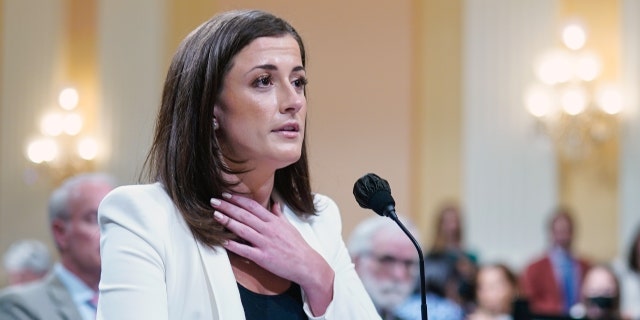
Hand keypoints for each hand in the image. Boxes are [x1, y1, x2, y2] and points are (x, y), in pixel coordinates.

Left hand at [210, 193, 332, 290]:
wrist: (307, 264)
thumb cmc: (298, 245)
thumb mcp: (289, 227)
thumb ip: (279, 215)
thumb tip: (275, 204)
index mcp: (274, 221)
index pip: (253, 206)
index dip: (239, 200)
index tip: (227, 194)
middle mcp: (268, 229)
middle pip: (245, 215)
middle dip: (228, 207)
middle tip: (214, 200)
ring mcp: (265, 243)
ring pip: (243, 229)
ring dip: (227, 221)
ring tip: (215, 215)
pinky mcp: (263, 257)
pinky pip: (245, 249)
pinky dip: (233, 245)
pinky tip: (222, 240)